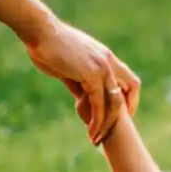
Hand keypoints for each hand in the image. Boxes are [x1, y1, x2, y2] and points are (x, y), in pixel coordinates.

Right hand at [23, 16, 138, 142]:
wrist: (40, 32)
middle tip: (110, 132)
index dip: (129, 99)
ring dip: (106, 124)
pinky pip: (99, 104)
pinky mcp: (92, 75)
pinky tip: (89, 131)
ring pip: (114, 103)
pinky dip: (96, 121)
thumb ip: (79, 81)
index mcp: (105, 57)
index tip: (120, 116)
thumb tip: (81, 97)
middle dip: (122, 115)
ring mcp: (102, 68)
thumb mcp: (69, 66)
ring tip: (96, 139)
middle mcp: (109, 61)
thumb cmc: (49, 46)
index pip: (129, 80)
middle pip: (129, 92)